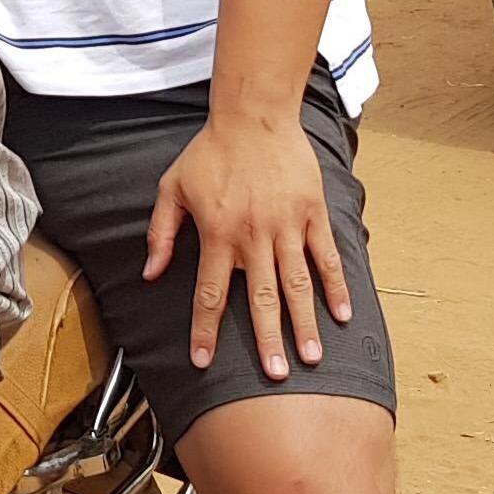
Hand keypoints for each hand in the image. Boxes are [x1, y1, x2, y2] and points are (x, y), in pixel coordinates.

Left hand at [142, 113, 353, 383]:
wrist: (253, 117)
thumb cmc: (209, 153)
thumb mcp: (172, 189)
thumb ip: (161, 233)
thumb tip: (151, 273)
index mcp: (217, 235)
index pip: (209, 294)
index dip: (205, 330)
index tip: (202, 362)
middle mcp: (253, 238)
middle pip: (260, 299)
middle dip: (266, 341)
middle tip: (275, 376)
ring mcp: (287, 227)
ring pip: (298, 285)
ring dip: (305, 324)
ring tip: (312, 358)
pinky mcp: (313, 215)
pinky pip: (326, 258)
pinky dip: (336, 287)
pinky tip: (342, 315)